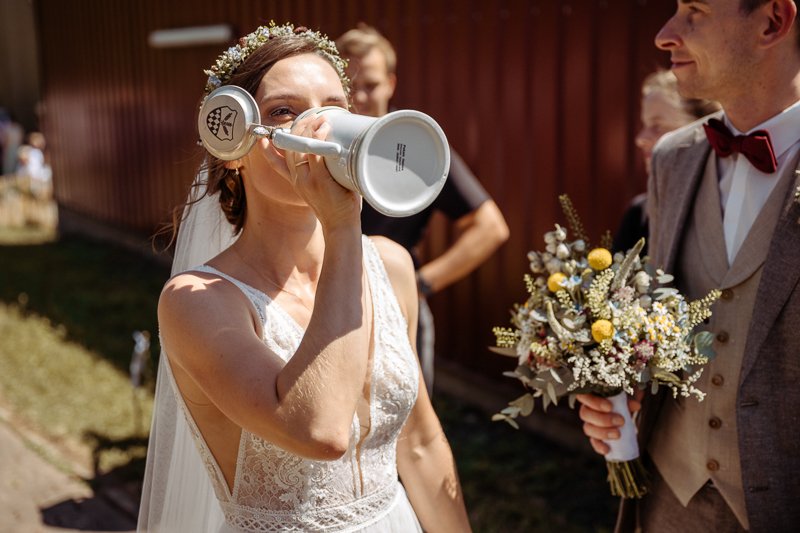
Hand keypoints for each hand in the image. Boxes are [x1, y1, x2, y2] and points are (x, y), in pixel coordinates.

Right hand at [265, 113, 360, 229]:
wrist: (341, 227)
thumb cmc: (339, 207)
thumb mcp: (326, 189)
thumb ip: (326, 174)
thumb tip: (340, 154)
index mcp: (296, 182)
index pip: (276, 163)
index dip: (267, 150)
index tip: (264, 138)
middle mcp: (298, 180)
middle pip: (289, 147)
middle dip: (298, 127)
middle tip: (313, 117)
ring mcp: (307, 180)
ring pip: (300, 147)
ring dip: (310, 129)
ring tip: (321, 119)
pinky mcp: (319, 181)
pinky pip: (315, 154)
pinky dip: (318, 139)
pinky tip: (324, 130)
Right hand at [576, 391, 642, 455]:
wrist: (629, 407)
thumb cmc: (625, 395)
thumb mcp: (628, 393)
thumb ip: (630, 397)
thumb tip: (635, 405)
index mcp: (592, 394)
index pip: (584, 396)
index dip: (594, 402)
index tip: (609, 407)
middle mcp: (588, 407)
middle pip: (585, 414)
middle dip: (602, 420)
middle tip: (621, 421)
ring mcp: (590, 422)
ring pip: (588, 428)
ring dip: (602, 433)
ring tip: (618, 434)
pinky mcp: (596, 435)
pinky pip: (593, 441)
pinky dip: (599, 446)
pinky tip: (607, 449)